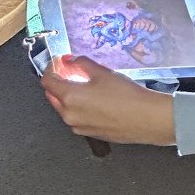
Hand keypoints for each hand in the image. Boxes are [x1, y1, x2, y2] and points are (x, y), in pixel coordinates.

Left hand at [40, 56, 176, 145]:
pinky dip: (80, 108)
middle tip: (70, 71)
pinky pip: (77, 118)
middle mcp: (69, 115)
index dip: (51, 69)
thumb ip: (82, 63)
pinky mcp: (90, 133)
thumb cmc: (127, 97)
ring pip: (65, 108)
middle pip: (53, 96)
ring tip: (87, 85)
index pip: (47, 81)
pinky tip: (96, 100)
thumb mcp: (102, 72)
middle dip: (58, 82)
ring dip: (69, 96)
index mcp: (69, 97)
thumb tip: (71, 60)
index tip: (58, 63)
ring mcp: (78, 127)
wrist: (146, 119)